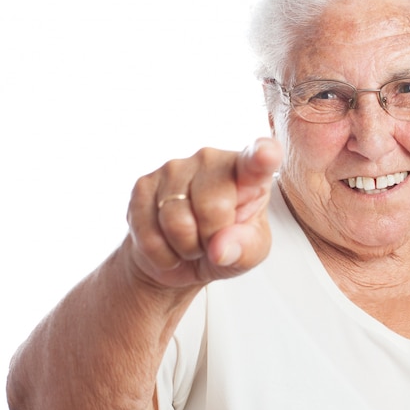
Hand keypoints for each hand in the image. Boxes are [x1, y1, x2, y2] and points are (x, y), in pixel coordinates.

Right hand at [126, 137, 282, 288]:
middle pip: (213, 207)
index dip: (262, 156)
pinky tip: (169, 244)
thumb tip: (220, 248)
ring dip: (185, 247)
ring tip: (191, 242)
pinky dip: (161, 253)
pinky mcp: (143, 184)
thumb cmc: (226, 244)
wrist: (181, 256)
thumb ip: (245, 249)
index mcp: (249, 172)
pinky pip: (149, 234)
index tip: (267, 154)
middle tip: (212, 241)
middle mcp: (211, 159)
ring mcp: (174, 168)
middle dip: (211, 238)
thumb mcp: (249, 253)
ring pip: (177, 222)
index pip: (256, 161)